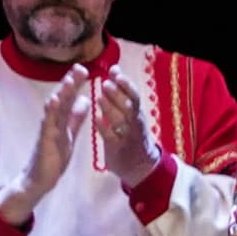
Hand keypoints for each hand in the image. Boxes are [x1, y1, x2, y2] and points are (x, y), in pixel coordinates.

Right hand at [0, 70, 90, 228]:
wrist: (39, 179)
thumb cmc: (53, 158)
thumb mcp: (69, 134)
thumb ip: (76, 118)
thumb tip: (85, 100)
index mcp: (60, 119)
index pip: (69, 98)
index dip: (76, 84)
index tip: (84, 69)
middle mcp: (53, 121)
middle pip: (62, 98)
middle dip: (70, 83)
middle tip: (80, 68)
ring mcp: (47, 129)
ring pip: (55, 108)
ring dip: (61, 93)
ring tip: (69, 80)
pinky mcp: (44, 140)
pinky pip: (47, 124)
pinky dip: (50, 112)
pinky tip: (53, 100)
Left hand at [91, 74, 163, 191]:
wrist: (140, 165)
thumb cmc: (131, 133)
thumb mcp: (130, 112)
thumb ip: (121, 91)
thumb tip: (114, 69)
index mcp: (137, 113)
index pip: (134, 95)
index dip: (125, 84)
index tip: (115, 73)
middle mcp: (134, 123)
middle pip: (128, 106)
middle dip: (117, 94)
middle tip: (105, 84)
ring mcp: (127, 137)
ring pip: (120, 121)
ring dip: (110, 109)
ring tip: (98, 98)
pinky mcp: (117, 149)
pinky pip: (111, 138)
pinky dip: (104, 128)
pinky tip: (96, 119)